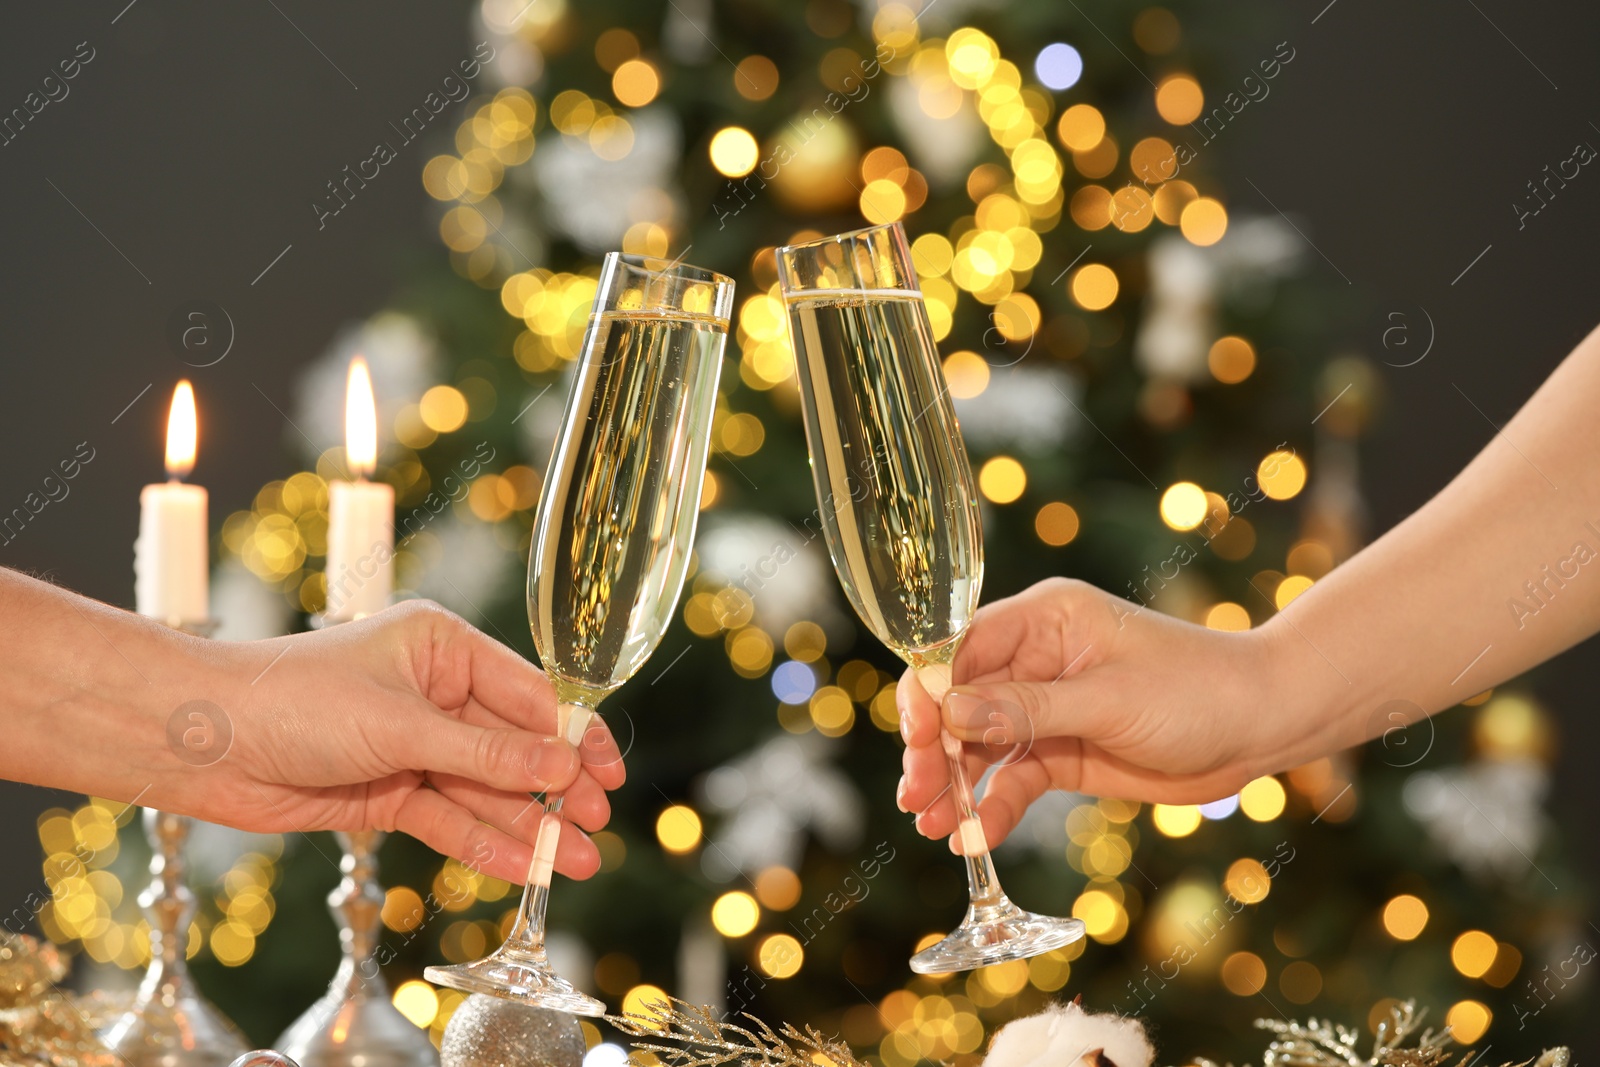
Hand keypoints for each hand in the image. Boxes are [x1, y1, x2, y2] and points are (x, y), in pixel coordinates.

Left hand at [167, 601, 623, 884]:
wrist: (202, 743)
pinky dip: (481, 843)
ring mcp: (412, 745)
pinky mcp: (388, 790)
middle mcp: (434, 692)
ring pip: (483, 791)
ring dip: (525, 826)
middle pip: (511, 748)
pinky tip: (520, 865)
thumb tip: (562, 766)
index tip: (609, 771)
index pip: (527, 693)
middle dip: (554, 790)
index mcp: (442, 646)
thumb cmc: (293, 700)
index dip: (572, 735)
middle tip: (596, 825)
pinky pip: (447, 818)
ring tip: (572, 863)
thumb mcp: (401, 724)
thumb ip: (484, 754)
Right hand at [896, 578, 1297, 850]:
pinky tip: (972, 836)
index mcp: (1044, 619)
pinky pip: (1013, 779)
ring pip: (978, 745)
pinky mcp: (1061, 752)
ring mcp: (1045, 708)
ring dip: (953, 784)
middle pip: (959, 701)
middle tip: (917, 795)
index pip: (961, 647)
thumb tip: (951, 713)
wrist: (1261, 728)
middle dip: (933, 748)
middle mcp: (1034, 659)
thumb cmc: (1195, 690)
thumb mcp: (1109, 699)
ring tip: (929, 826)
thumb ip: (1028, 709)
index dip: (929, 690)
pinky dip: (991, 807)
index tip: (916, 737)